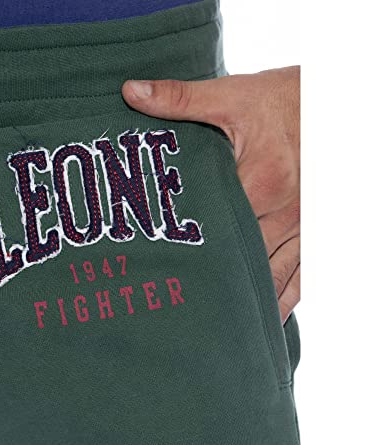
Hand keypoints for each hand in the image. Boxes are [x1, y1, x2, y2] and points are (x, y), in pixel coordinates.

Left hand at [122, 66, 299, 323]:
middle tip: (176, 314)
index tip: (160, 278)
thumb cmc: (283, 101)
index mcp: (259, 182)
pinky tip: (263, 322)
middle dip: (211, 287)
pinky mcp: (316, 234)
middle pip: (242, 263)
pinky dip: (282, 302)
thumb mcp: (231, 95)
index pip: (215, 230)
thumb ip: (180, 99)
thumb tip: (130, 93)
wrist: (335, 104)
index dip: (187, 256)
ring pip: (273, 280)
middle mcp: (285, 214)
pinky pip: (302, 279)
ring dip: (245, 305)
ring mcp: (304, 228)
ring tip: (212, 330)